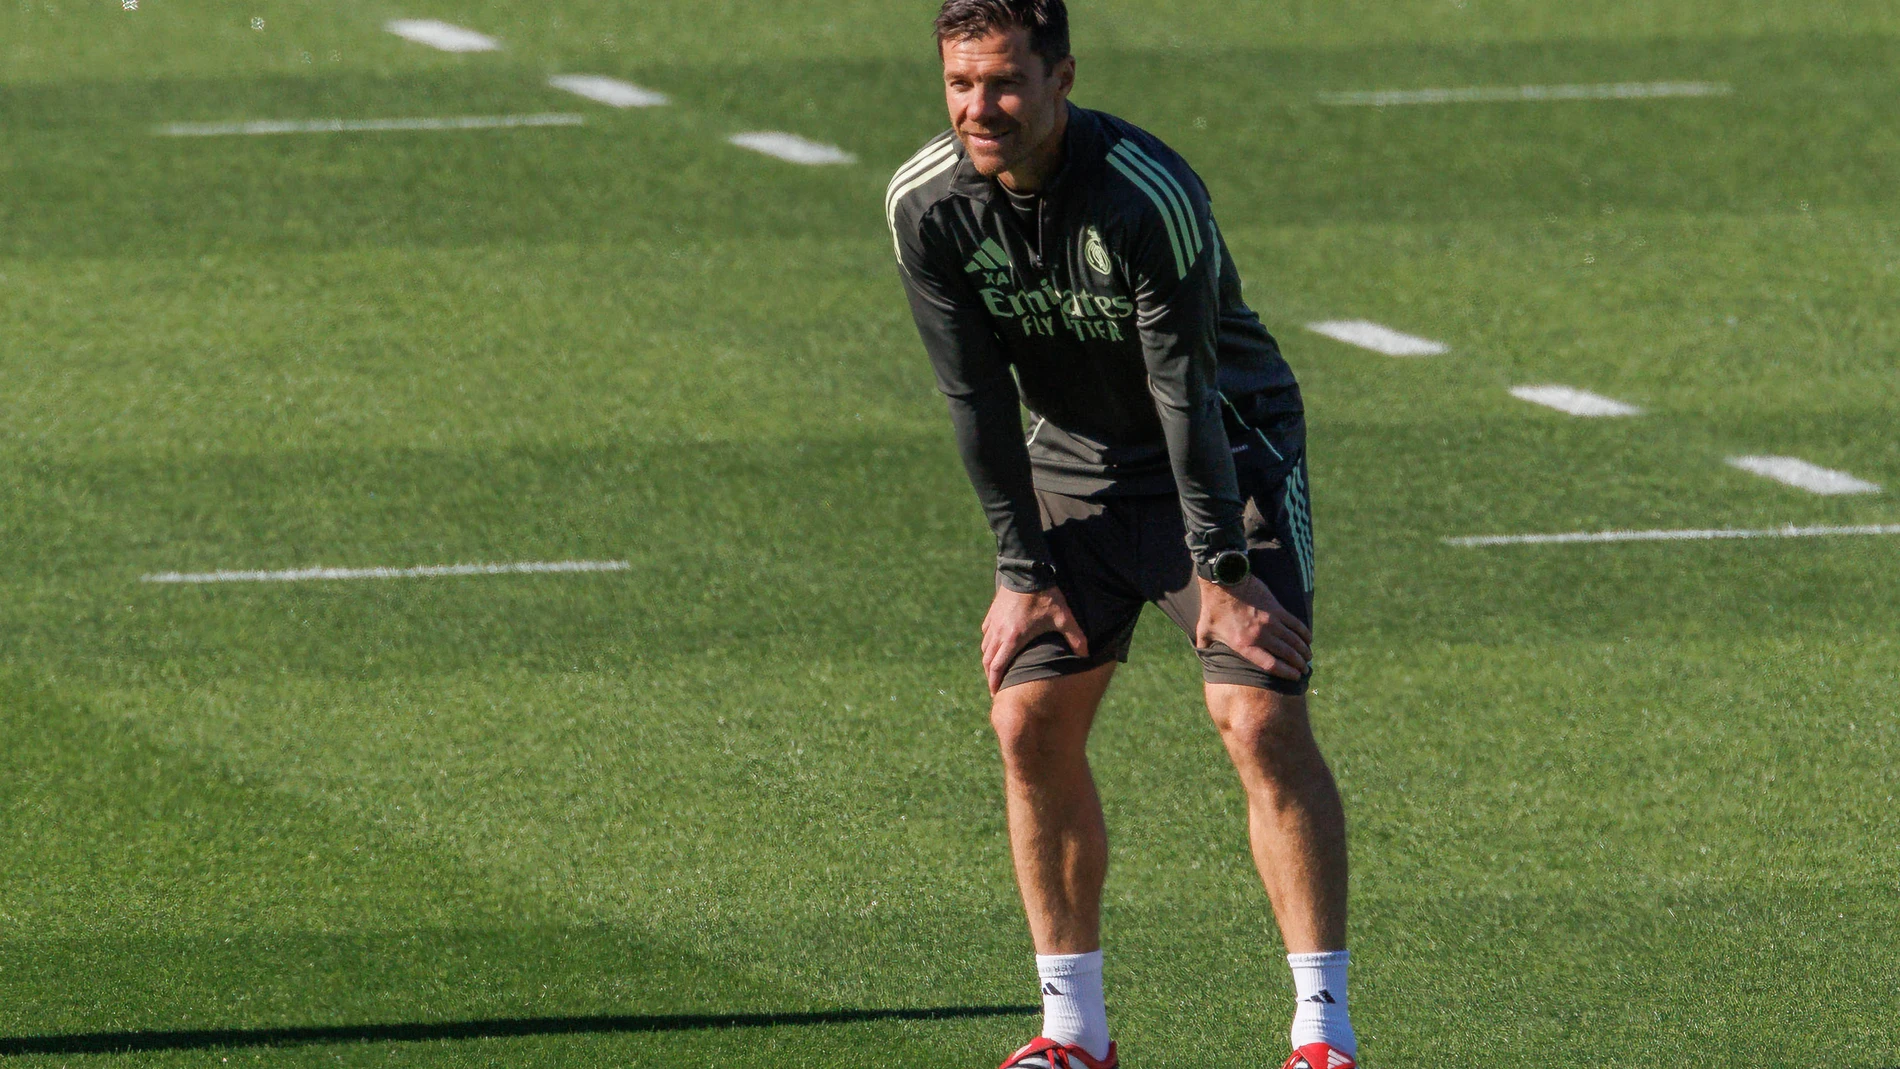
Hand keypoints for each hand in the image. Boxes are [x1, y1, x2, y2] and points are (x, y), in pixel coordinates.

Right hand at [981, 585, 1088, 694]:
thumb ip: (1075, 637)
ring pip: (985, 648)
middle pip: (988, 661)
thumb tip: (1087, 655)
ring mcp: (993, 622)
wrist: (1026, 570)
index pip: (997, 667)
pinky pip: (986, 634)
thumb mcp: (1063, 617)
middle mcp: (999, 633)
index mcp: (1013, 638)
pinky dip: (989, 644)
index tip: (996, 694)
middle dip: (990, 676)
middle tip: (996, 688)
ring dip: (989, 661)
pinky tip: (995, 645)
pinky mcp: (992, 613)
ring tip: (996, 670)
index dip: (995, 683)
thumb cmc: (1045, 595)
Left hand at [1194, 575, 1311, 681]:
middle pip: (1286, 654)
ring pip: (1293, 640)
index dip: (1286, 672)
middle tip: (1304, 669)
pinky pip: (1295, 624)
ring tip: (1308, 657)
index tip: (1294, 677)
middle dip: (1298, 664)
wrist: (1224, 581)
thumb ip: (1205, 645)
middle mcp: (1259, 636)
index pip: (1271, 665)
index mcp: (1243, 645)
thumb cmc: (1213, 607)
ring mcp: (1270, 622)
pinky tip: (1308, 639)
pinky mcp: (1276, 609)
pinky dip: (1303, 633)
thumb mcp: (1204, 630)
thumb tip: (1200, 654)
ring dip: (1303, 650)